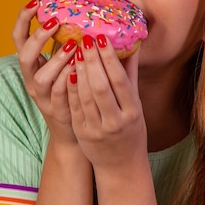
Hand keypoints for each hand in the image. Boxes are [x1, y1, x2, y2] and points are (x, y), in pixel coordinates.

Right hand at [12, 0, 78, 144]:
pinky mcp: (55, 110)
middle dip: (38, 37)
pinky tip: (80, 68)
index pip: (18, 38)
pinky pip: (59, 93)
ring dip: (56, 58)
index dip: (23, 20)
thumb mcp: (62, 64)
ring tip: (73, 44)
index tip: (34, 2)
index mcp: (31, 65)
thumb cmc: (70, 90)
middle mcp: (31, 79)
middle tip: (54, 21)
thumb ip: (64, 43)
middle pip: (24, 56)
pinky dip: (68, 79)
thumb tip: (78, 14)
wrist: (71, 131)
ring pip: (41, 76)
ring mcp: (42, 96)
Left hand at [67, 34, 147, 170]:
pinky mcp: (82, 133)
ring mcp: (97, 128)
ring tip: (75, 51)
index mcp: (132, 112)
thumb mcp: (136, 105)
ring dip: (79, 71)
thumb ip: (130, 76)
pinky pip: (74, 106)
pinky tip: (68, 71)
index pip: (119, 80)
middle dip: (92, 61)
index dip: (109, 59)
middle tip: (85, 39)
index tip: (102, 38)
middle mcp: (115, 121)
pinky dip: (71, 88)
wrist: (121, 165)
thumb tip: (131, 45)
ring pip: (85, 96)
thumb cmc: (131, 129)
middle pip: (101, 86)